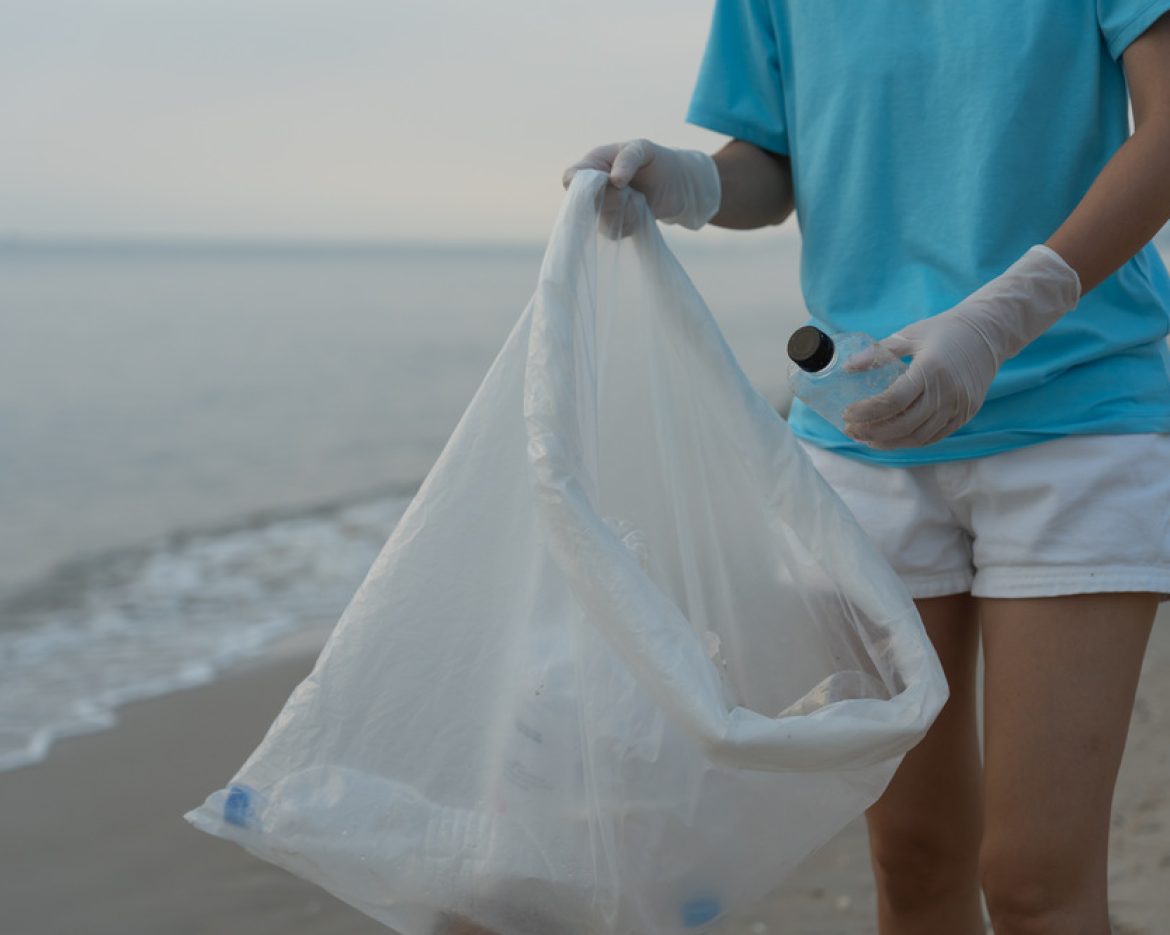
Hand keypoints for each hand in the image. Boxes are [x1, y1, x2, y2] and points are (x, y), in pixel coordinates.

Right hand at [561, 139, 720, 234]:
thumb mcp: (644, 149)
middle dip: (610, 200)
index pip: (571, 177)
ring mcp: (603, 208)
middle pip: (585, 203)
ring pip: (600, 221)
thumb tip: (613, 180)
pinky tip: (640, 212)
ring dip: (623, 212)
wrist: (679, 184)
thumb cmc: (658, 160)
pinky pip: (614, 232)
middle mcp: (594, 187)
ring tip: (638, 199)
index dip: (579, 186)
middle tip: (628, 191)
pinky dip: (630, 223)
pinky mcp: (615, 224)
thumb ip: (628, 158)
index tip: (604, 186)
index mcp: (594, 163)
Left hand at [843, 245, 1080, 448]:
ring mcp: (959, 406)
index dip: (867, 412)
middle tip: (851, 431)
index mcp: (930, 369)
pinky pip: (935, 436)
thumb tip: (847, 367)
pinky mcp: (966, 414)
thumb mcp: (909, 335)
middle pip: (903, 424)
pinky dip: (911, 441)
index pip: (893, 401)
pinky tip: (892, 439)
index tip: (847, 414)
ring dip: (889, 442)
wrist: (988, 333)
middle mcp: (947, 392)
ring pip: (918, 436)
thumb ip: (877, 352)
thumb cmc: (945, 330)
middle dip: (872, 432)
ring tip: (867, 438)